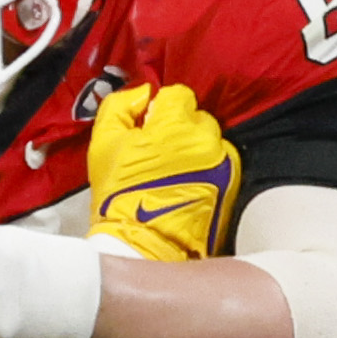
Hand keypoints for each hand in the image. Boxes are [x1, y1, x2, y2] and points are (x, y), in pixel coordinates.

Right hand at [86, 83, 236, 264]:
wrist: (144, 243)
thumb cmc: (119, 193)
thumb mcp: (104, 142)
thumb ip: (121, 107)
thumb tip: (142, 94)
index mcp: (176, 125)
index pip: (178, 95)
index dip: (161, 108)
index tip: (150, 124)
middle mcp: (206, 140)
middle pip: (198, 118)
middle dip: (180, 128)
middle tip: (159, 150)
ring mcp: (223, 164)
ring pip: (211, 142)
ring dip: (195, 149)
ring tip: (174, 170)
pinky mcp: (232, 186)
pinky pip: (221, 164)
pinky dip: (207, 169)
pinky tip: (188, 184)